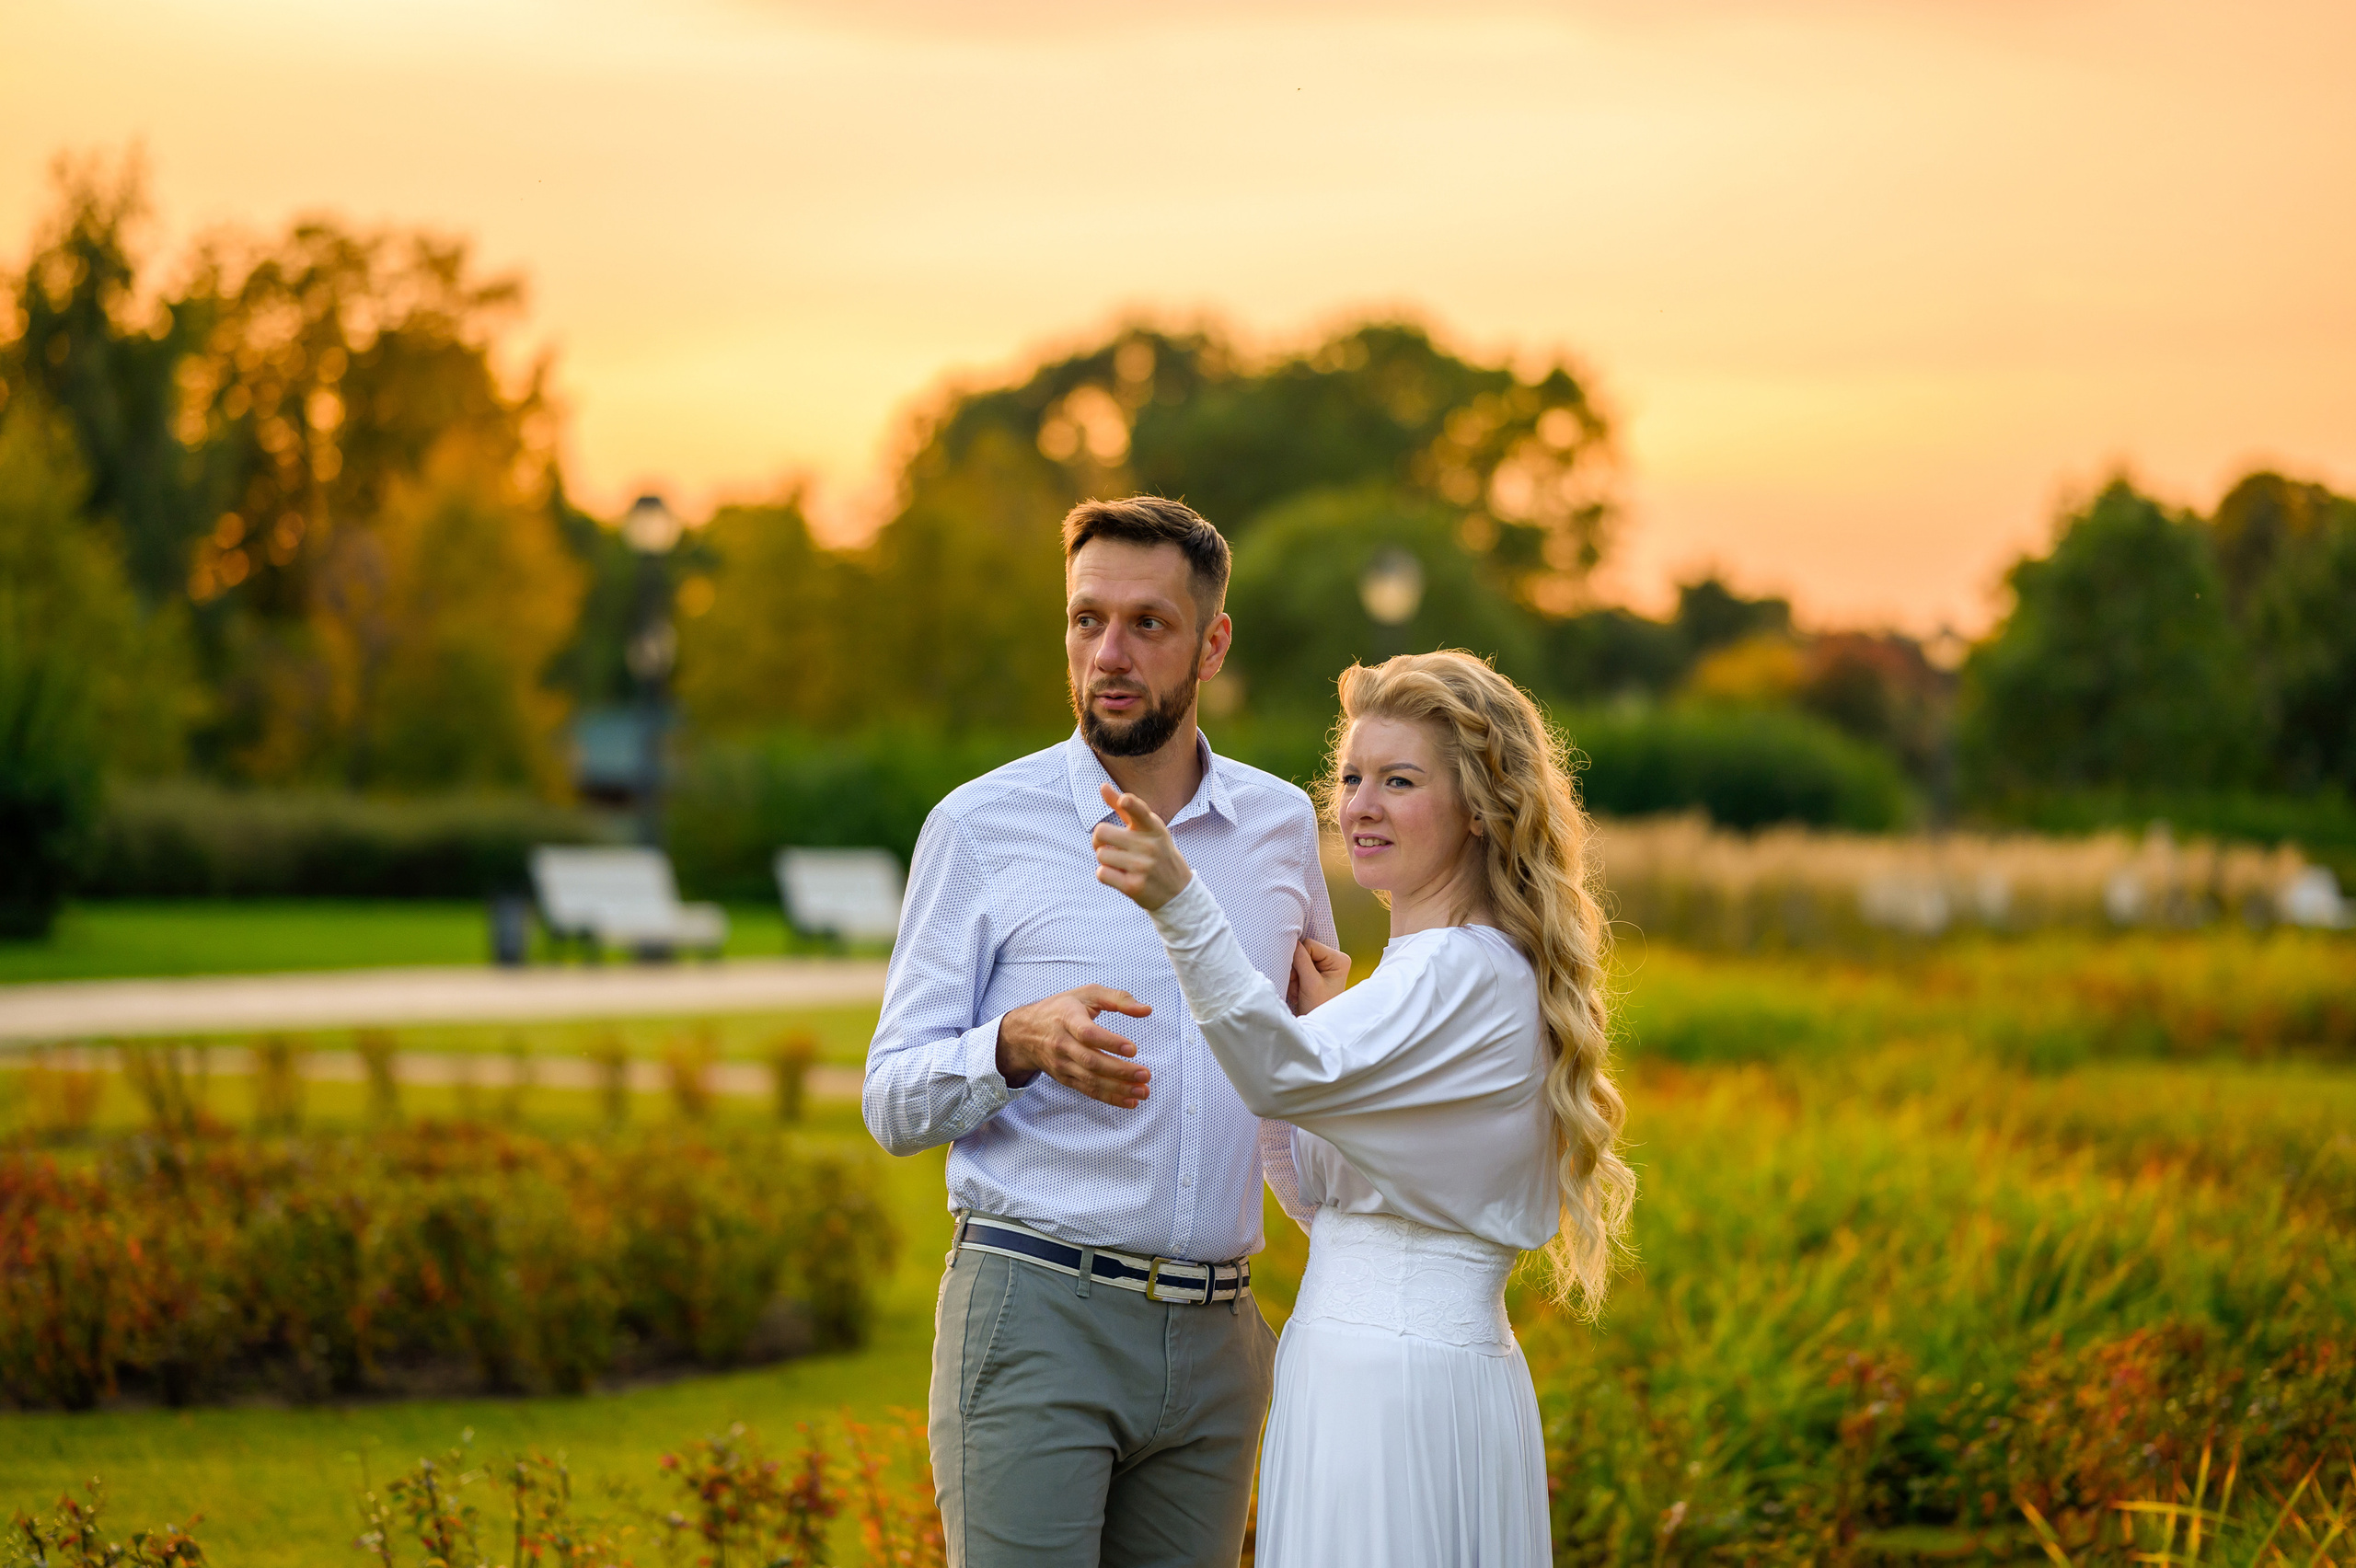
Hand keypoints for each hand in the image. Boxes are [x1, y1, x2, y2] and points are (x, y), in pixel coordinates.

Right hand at [997, 985, 1153, 1107]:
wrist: (1024, 1032)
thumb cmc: (1060, 1009)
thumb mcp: (1087, 994)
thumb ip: (1118, 999)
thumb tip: (1146, 1010)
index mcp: (1067, 1019)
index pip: (1087, 1034)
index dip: (1110, 1042)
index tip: (1133, 1049)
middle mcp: (1062, 1044)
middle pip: (1091, 1062)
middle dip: (1120, 1071)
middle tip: (1145, 1074)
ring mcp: (1062, 1064)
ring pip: (1091, 1080)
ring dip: (1119, 1088)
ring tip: (1142, 1091)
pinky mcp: (1065, 1079)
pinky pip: (1088, 1091)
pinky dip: (1110, 1098)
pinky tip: (1129, 1101)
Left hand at [1092, 783, 1193, 911]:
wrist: (1177, 891)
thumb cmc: (1157, 852)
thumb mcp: (1148, 829)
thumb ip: (1125, 807)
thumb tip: (1102, 785)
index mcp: (1153, 827)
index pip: (1140, 811)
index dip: (1130, 804)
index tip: (1124, 801)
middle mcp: (1149, 846)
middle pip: (1101, 832)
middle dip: (1098, 840)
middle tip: (1108, 845)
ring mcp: (1142, 867)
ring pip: (1101, 854)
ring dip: (1105, 859)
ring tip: (1120, 863)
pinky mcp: (1134, 886)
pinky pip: (1102, 873)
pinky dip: (1106, 874)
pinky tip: (1120, 875)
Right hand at [1288, 937, 1349, 1013]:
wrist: (1318, 1025)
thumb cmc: (1318, 1006)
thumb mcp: (1310, 983)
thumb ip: (1301, 960)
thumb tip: (1292, 941)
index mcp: (1339, 959)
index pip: (1310, 944)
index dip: (1299, 959)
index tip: (1299, 979)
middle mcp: (1333, 959)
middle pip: (1304, 951)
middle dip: (1296, 970)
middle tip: (1299, 987)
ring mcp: (1325, 965)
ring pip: (1298, 959)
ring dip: (1294, 976)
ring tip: (1299, 992)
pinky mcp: (1316, 972)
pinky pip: (1298, 967)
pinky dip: (1294, 980)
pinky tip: (1299, 991)